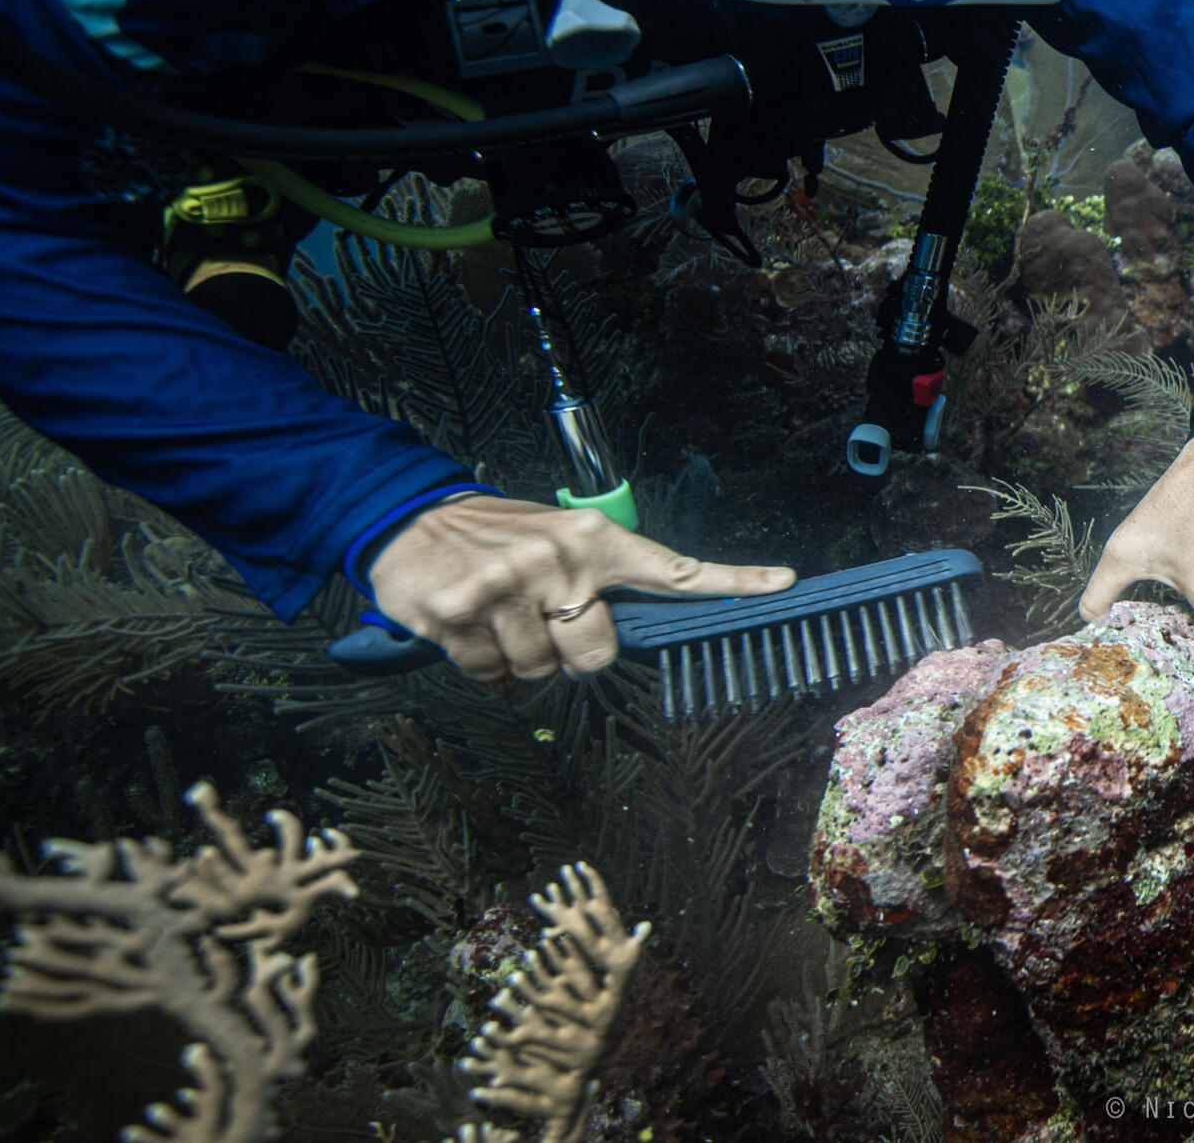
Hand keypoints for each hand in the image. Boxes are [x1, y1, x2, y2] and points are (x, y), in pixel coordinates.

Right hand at [368, 494, 795, 681]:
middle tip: (538, 620)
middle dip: (569, 654)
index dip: (731, 580)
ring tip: (497, 614)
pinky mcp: (459, 614)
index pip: (672, 567)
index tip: (784, 581)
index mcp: (591, 538)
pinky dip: (481, 665)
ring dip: (517, 658)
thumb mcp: (555, 537)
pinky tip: (468, 626)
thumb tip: (627, 635)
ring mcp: (506, 587)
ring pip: (538, 672)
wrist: (409, 517)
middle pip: (596, 656)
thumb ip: (597, 579)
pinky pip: (490, 676)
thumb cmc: (495, 536)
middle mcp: (555, 558)